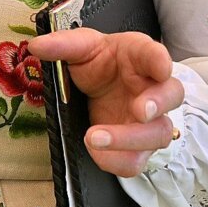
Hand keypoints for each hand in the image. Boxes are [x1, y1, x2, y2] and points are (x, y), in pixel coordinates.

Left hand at [26, 29, 185, 177]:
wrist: (100, 85)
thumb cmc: (99, 61)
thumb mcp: (80, 47)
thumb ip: (63, 45)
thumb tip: (37, 46)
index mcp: (140, 56)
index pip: (155, 54)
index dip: (160, 60)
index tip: (161, 66)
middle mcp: (153, 88)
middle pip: (170, 96)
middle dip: (157, 104)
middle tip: (140, 110)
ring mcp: (150, 120)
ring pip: (157, 134)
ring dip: (129, 139)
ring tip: (94, 137)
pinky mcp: (137, 146)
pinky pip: (136, 161)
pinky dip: (117, 160)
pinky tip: (96, 152)